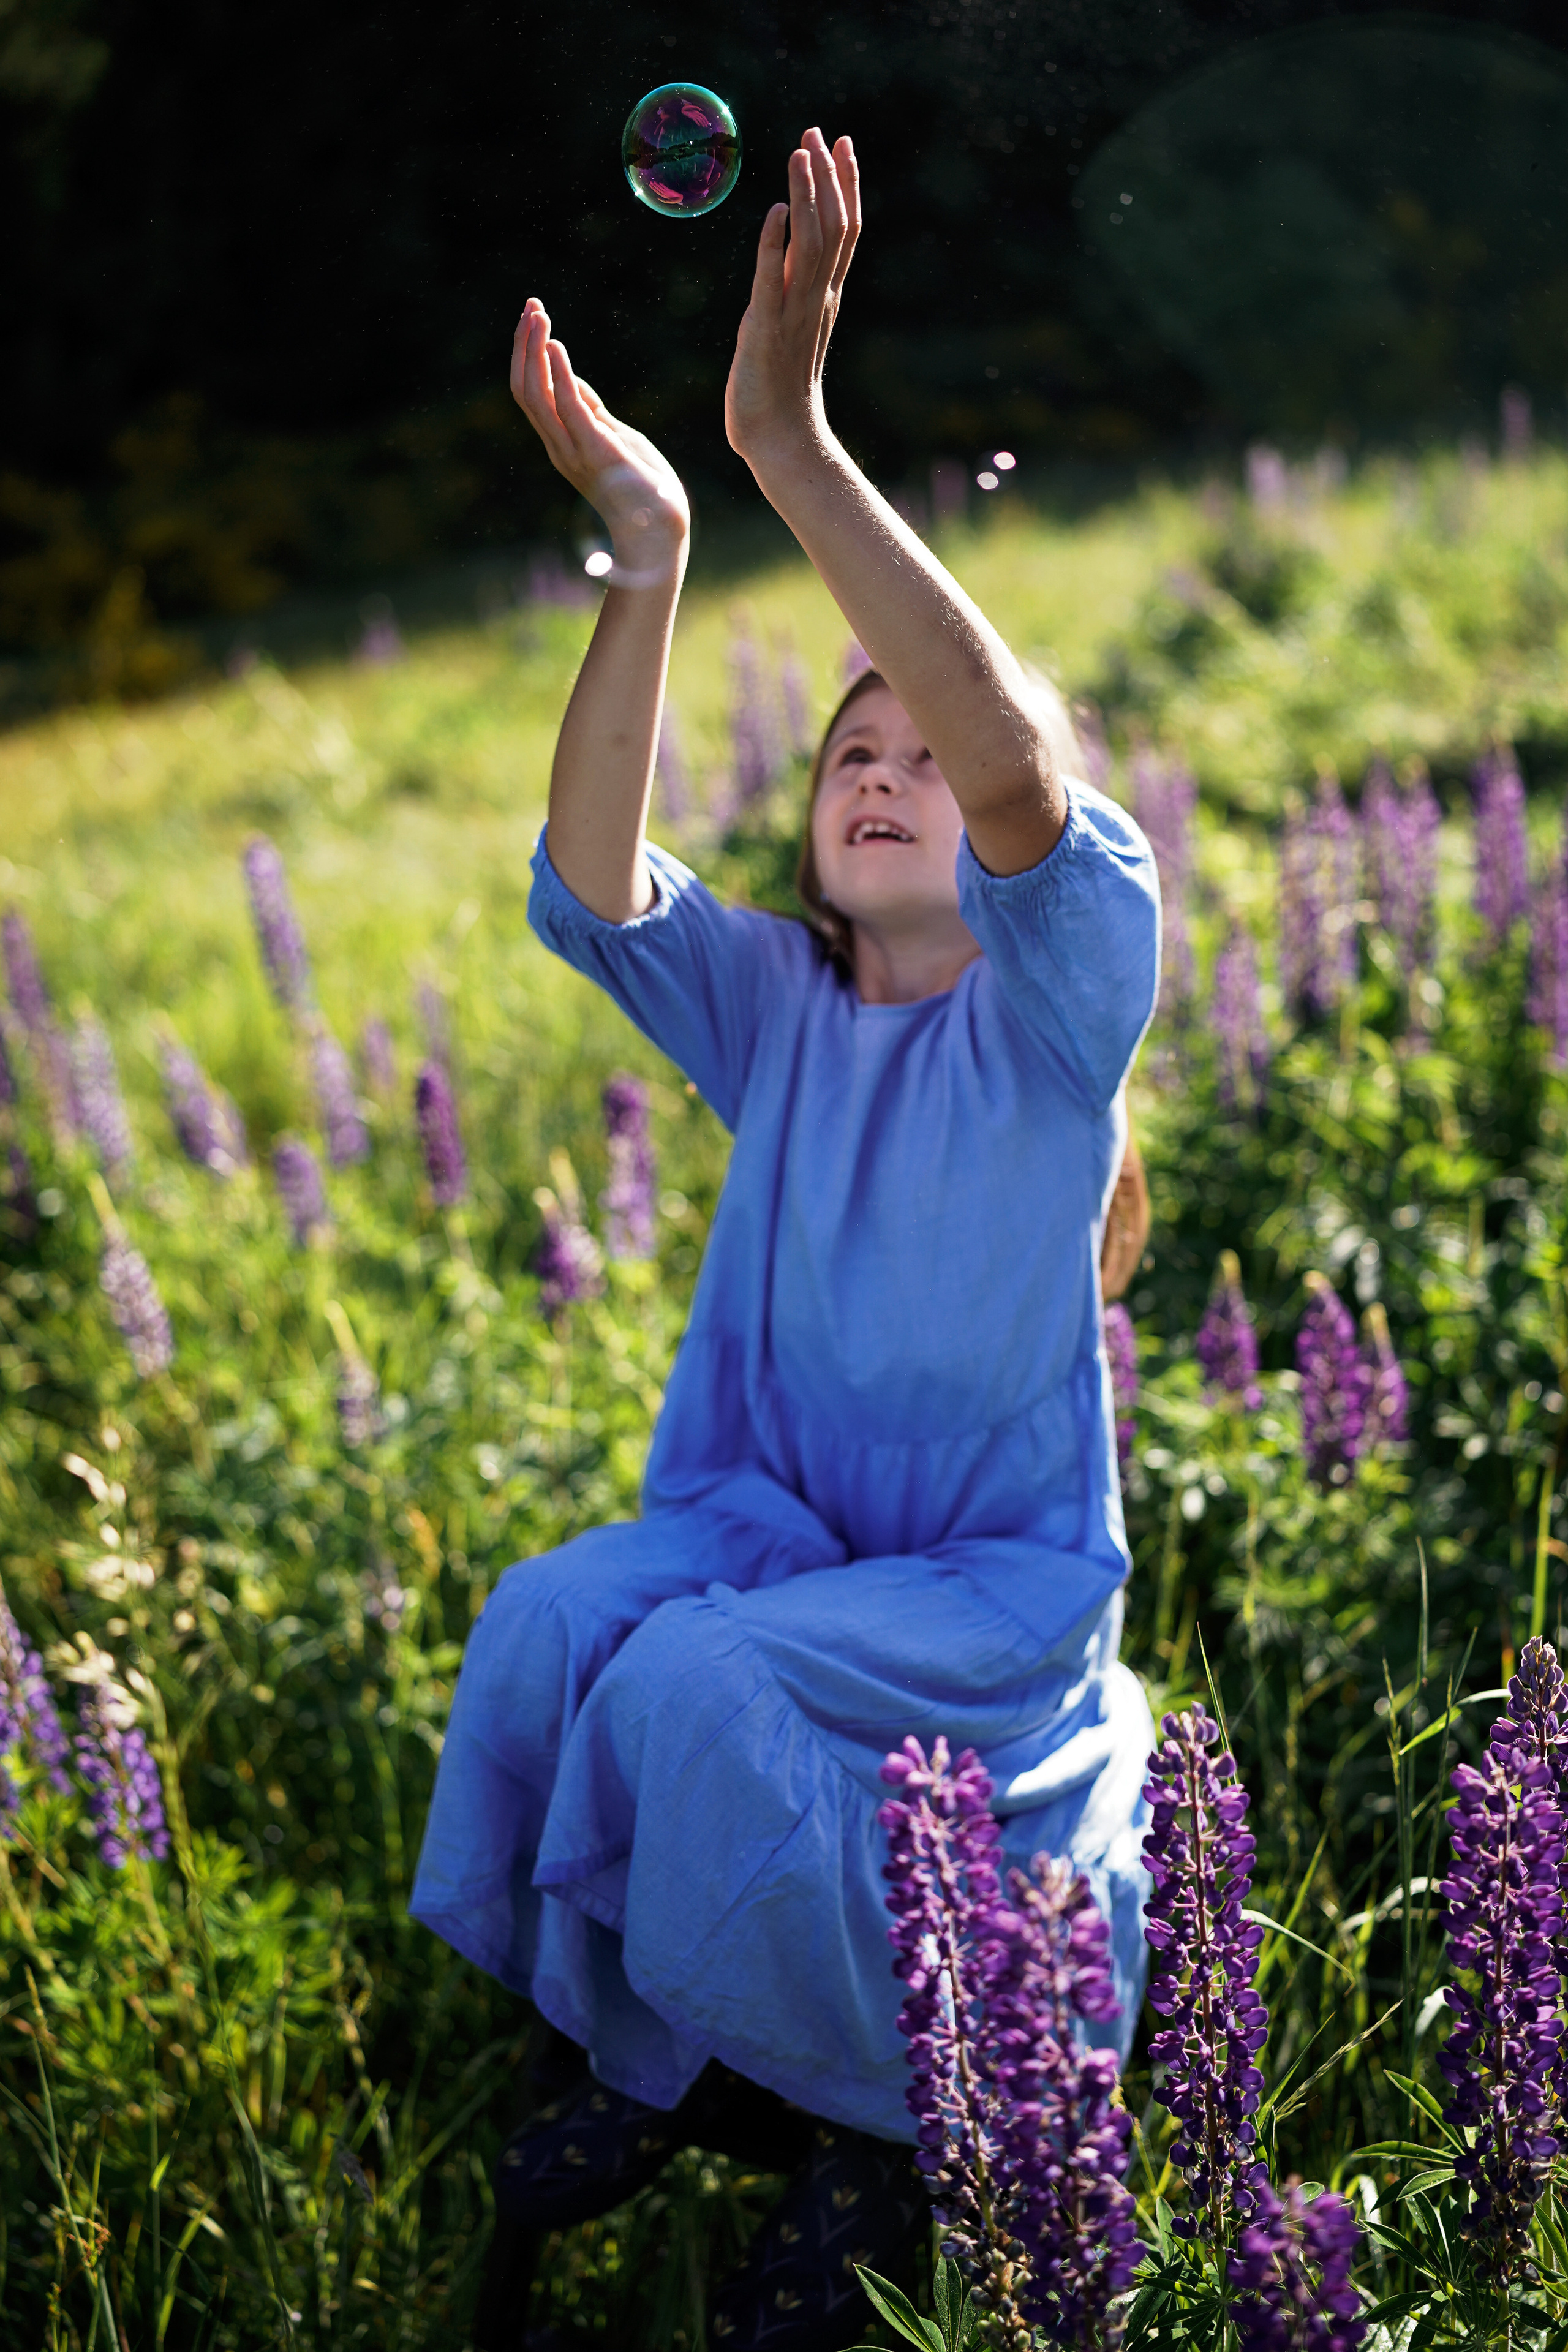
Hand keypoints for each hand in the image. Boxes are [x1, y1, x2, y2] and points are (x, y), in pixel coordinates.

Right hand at [511, 299, 689, 576]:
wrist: (660, 534)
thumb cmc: (644, 491)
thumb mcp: (616, 439)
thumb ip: (593, 413)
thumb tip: (571, 381)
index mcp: (564, 443)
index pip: (533, 393)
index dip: (529, 355)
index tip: (535, 318)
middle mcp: (560, 447)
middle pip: (526, 390)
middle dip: (525, 346)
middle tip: (530, 307)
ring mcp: (574, 450)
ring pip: (537, 395)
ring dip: (534, 351)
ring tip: (536, 316)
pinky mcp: (596, 451)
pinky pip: (569, 407)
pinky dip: (559, 374)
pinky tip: (555, 346)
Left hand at [725, 129, 859, 471]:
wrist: (781, 443)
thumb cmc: (780, 392)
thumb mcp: (787, 327)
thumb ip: (788, 289)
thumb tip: (784, 247)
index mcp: (823, 297)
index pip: (844, 231)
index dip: (845, 185)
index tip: (842, 143)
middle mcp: (815, 300)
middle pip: (833, 228)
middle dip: (828, 177)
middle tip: (819, 131)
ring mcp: (792, 315)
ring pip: (811, 246)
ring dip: (807, 198)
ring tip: (801, 153)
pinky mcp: (763, 332)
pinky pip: (771, 284)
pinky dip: (774, 247)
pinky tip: (776, 213)